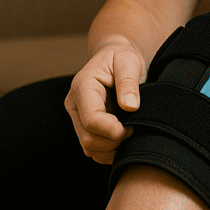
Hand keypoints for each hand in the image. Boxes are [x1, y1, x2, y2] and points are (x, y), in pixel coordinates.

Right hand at [64, 43, 146, 163]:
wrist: (115, 58)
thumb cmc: (121, 58)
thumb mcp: (129, 61)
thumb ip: (128, 82)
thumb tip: (129, 106)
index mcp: (83, 86)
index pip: (91, 120)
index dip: (113, 131)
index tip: (133, 127)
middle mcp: (75, 104)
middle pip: (88, 139)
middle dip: (114, 142)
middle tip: (134, 130)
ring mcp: (78, 117)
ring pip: (88, 148)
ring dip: (112, 149)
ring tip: (130, 133)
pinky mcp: (84, 127)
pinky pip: (92, 150)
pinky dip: (108, 151)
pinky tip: (123, 139)